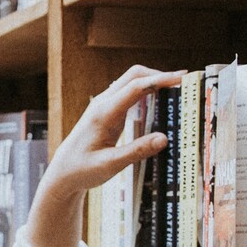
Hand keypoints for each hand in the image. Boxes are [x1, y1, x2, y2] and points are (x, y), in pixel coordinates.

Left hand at [26, 66, 180, 246]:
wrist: (62, 172)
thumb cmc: (82, 170)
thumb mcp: (110, 165)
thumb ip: (137, 151)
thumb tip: (164, 138)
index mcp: (103, 113)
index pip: (135, 87)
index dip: (160, 80)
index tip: (181, 78)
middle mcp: (103, 103)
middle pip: (134, 75)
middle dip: (160, 74)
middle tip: (184, 81)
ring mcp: (105, 105)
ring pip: (132, 81)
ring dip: (154, 81)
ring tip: (177, 88)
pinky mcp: (108, 111)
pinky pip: (130, 93)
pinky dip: (147, 90)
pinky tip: (161, 100)